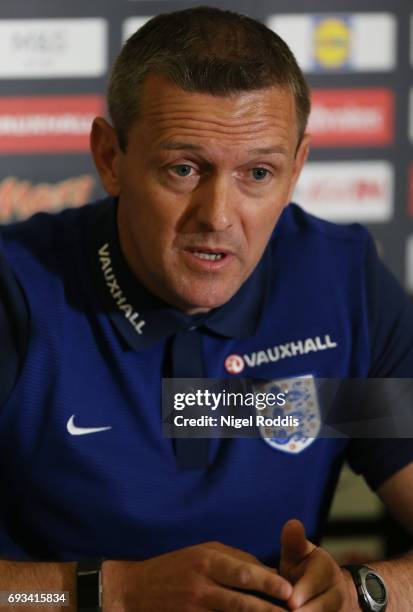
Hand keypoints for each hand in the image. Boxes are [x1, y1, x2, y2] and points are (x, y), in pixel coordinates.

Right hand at [102, 541, 292, 611]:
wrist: (132, 590)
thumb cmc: (174, 567)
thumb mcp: (202, 552)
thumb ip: (234, 560)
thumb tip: (268, 572)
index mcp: (207, 560)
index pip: (242, 572)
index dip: (267, 582)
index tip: (288, 590)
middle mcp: (201, 584)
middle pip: (241, 600)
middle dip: (268, 609)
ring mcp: (194, 607)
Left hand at [279, 519, 359, 610]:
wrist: (330, 593)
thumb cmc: (305, 569)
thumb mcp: (300, 554)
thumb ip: (294, 542)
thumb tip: (292, 524)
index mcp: (326, 571)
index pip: (315, 582)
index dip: (303, 592)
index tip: (291, 602)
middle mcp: (337, 595)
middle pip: (322, 608)